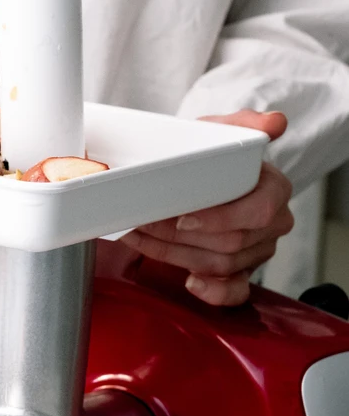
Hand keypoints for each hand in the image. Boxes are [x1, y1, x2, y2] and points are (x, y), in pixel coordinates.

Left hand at [121, 110, 293, 305]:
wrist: (197, 177)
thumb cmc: (210, 158)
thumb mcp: (221, 132)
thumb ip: (245, 124)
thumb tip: (273, 123)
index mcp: (274, 189)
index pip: (259, 212)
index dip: (221, 219)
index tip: (183, 218)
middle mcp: (271, 223)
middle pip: (232, 243)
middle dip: (180, 237)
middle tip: (145, 223)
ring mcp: (257, 250)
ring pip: (221, 265)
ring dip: (174, 254)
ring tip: (142, 237)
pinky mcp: (242, 272)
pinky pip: (234, 292)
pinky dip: (211, 292)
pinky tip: (189, 281)